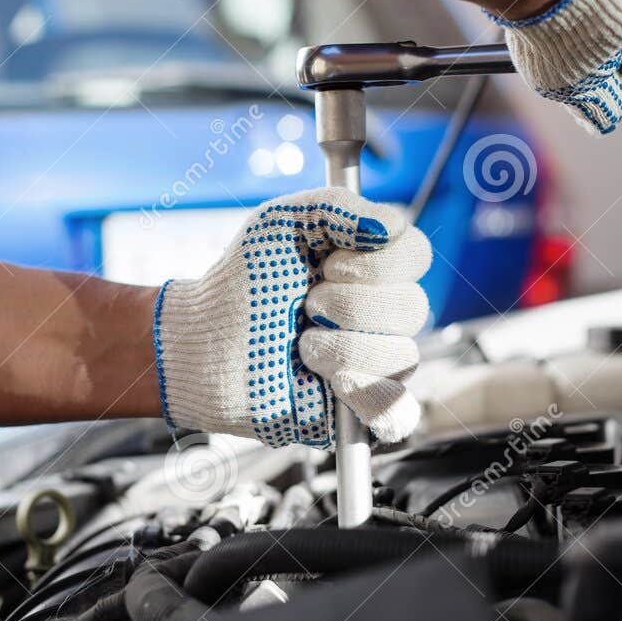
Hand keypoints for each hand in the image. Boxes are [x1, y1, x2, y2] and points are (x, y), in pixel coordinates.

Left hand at [153, 187, 430, 447]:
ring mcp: (374, 365)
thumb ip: (337, 206)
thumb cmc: (243, 281)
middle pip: (412, 307)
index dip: (378, 261)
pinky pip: (398, 414)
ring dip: (342, 348)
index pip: (417, 255)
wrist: (204, 341)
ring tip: (301, 347)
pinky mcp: (358, 412)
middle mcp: (381, 316)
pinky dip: (372, 399)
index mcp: (372, 269)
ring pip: (402, 357)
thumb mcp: (282, 222)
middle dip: (350, 305)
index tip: (328, 265)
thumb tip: (390, 227)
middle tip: (306, 307)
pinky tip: (334, 385)